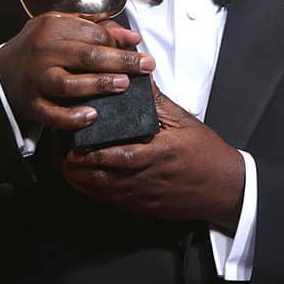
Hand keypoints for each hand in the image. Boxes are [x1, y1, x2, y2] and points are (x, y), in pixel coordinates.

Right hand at [0, 13, 154, 130]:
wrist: (2, 71)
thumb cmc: (39, 46)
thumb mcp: (63, 27)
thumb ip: (97, 29)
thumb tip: (131, 37)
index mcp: (52, 28)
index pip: (92, 34)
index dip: (118, 42)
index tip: (138, 48)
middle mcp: (43, 52)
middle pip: (87, 56)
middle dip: (120, 61)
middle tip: (144, 66)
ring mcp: (36, 79)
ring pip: (70, 84)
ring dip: (99, 85)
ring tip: (123, 85)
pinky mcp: (32, 103)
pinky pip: (53, 113)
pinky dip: (72, 117)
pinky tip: (92, 115)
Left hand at [61, 82, 245, 232]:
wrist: (224, 189)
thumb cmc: (207, 155)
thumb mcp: (184, 122)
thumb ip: (158, 102)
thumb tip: (139, 78)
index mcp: (159, 153)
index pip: (118, 154)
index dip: (92, 151)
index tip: (74, 139)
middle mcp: (146, 177)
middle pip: (100, 177)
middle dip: (75, 164)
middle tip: (59, 149)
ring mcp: (142, 195)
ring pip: (100, 191)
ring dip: (78, 177)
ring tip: (62, 161)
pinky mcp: (141, 205)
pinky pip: (109, 199)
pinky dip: (91, 189)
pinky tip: (81, 177)